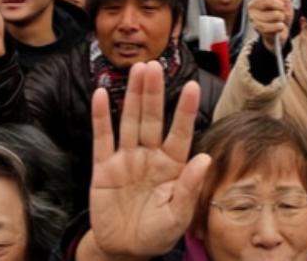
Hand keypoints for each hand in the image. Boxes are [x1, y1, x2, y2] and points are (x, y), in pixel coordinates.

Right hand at [85, 62, 210, 257]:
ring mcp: (126, 159)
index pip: (180, 132)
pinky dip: (101, 117)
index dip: (184, 110)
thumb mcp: (178, 215)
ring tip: (137, 69)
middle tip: (154, 65)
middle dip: (153, 92)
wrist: (125, 250)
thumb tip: (205, 159)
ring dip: (132, 96)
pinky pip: (102, 138)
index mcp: (172, 165)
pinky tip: (100, 94)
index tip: (191, 87)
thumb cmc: (157, 232)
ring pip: (129, 121)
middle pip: (151, 118)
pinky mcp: (103, 168)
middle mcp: (150, 156)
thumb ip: (189, 187)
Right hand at [249, 0, 292, 50]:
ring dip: (281, 17)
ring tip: (281, 19)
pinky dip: (280, 26)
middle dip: (279, 5)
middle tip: (283, 8)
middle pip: (266, 1)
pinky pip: (273, 26)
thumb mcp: (286, 4)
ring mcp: (254, 17)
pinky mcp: (257, 28)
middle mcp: (253, 5)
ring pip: (273, 14)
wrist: (279, 32)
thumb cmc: (281, 14)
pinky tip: (280, 26)